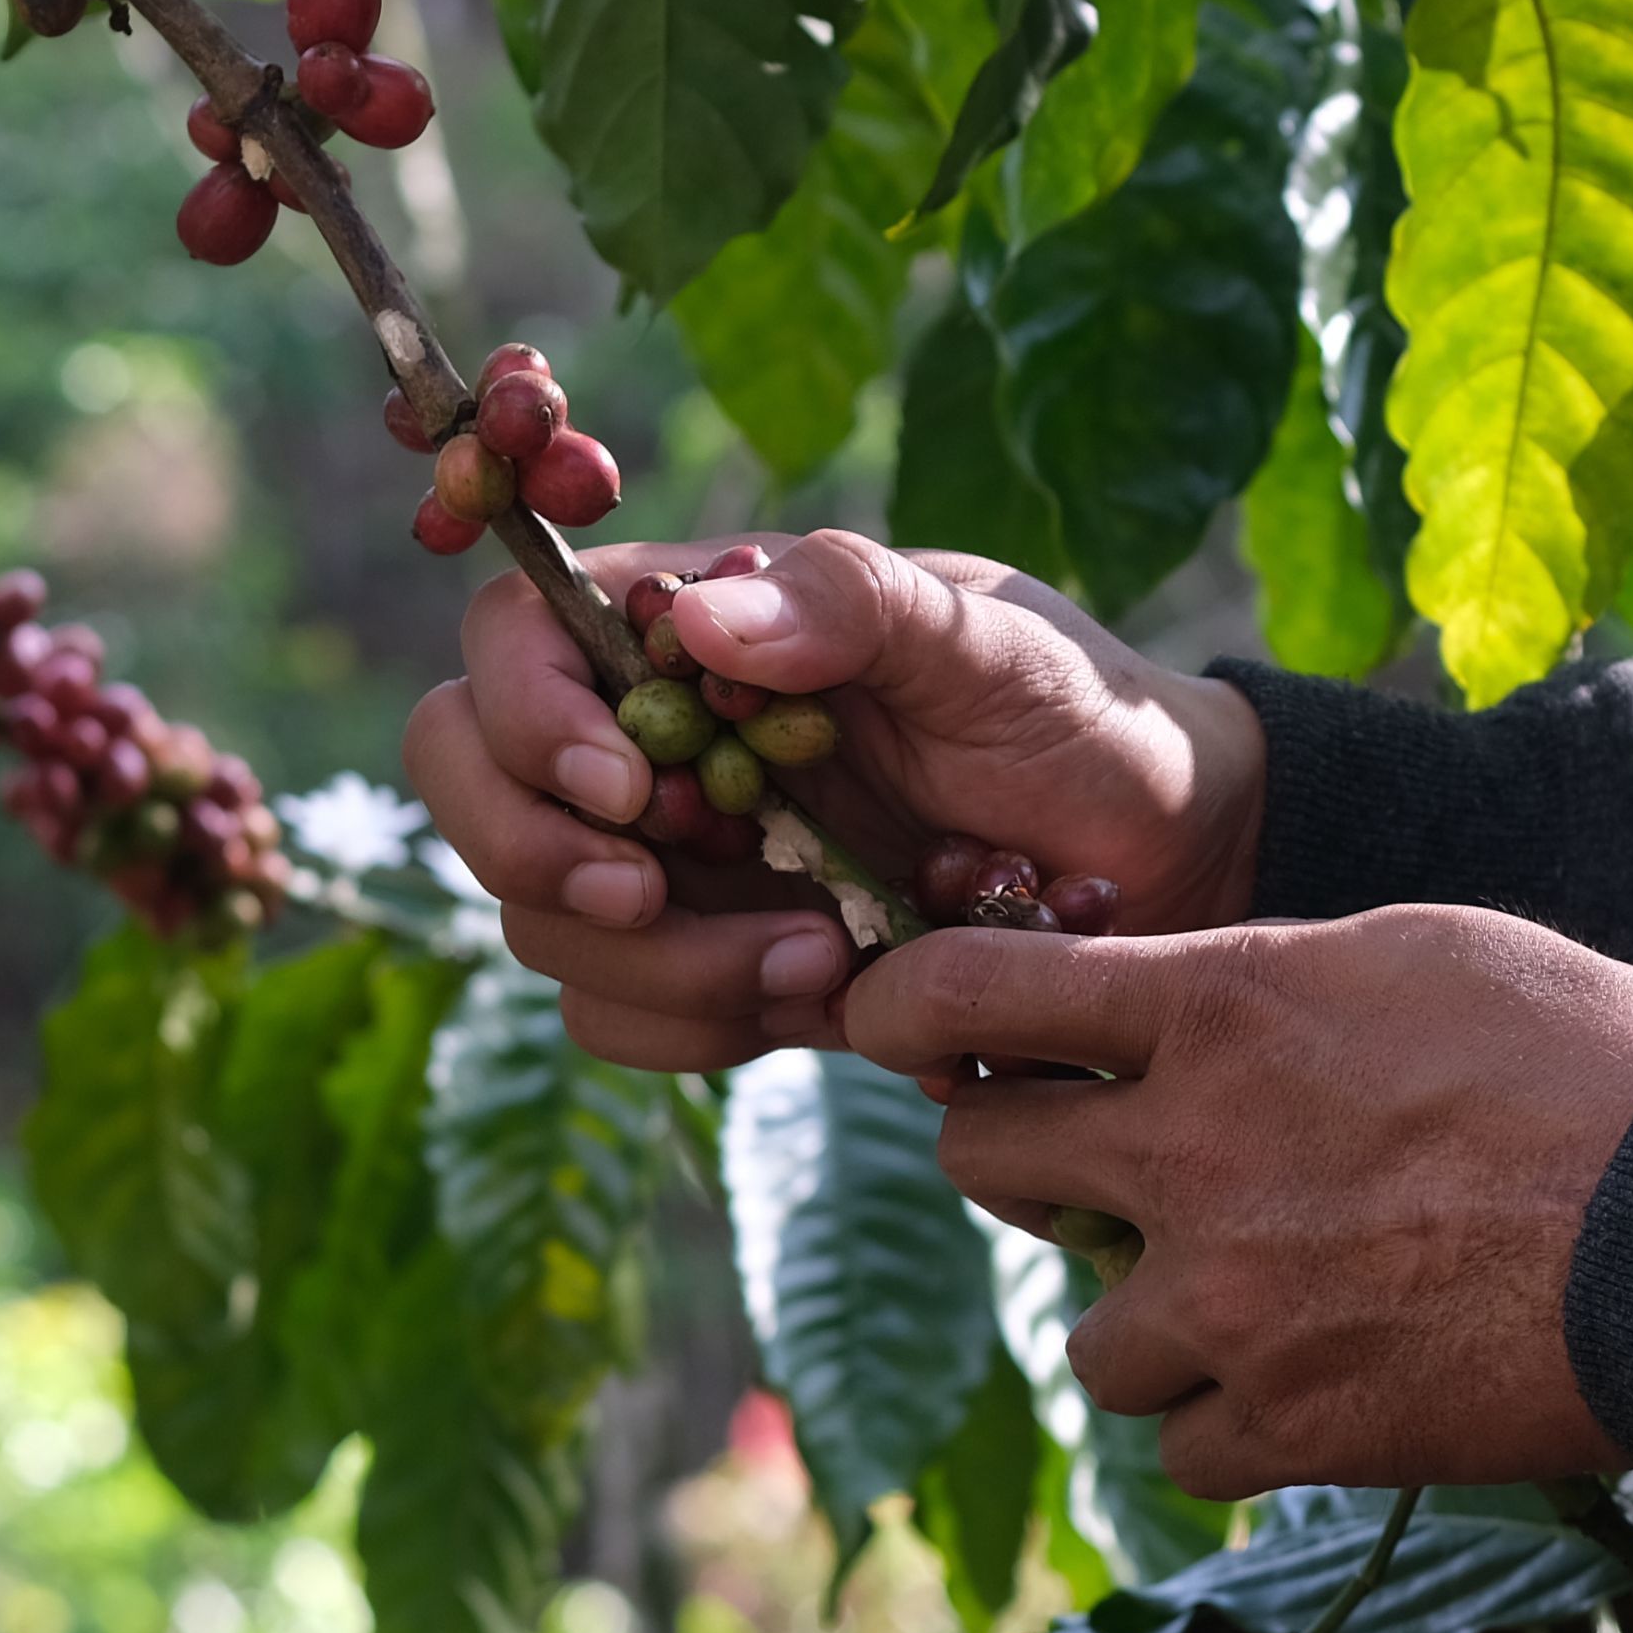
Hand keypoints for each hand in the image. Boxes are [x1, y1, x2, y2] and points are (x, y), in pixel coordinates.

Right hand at [400, 530, 1265, 1070]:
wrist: (1163, 857)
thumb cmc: (1076, 711)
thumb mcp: (987, 637)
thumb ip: (852, 603)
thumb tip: (705, 622)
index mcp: (689, 626)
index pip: (507, 641)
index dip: (526, 721)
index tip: (631, 793)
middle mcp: (648, 737)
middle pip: (469, 785)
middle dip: (538, 858)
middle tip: (650, 902)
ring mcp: (669, 858)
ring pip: (543, 926)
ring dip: (658, 969)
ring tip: (821, 960)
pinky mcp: (712, 962)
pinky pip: (619, 1018)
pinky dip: (696, 1028)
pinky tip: (825, 1001)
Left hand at [840, 905, 1632, 1496]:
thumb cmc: (1596, 1059)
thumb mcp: (1419, 950)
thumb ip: (1268, 976)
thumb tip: (1180, 999)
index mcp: (1218, 1005)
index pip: (968, 993)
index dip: (901, 1008)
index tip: (896, 1025)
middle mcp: (1189, 1153)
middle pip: (982, 1164)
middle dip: (1025, 1165)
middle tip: (1102, 1174)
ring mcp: (1229, 1304)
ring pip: (1083, 1340)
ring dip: (1147, 1324)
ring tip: (1258, 1300)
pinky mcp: (1290, 1428)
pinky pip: (1176, 1448)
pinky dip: (1224, 1427)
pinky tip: (1312, 1382)